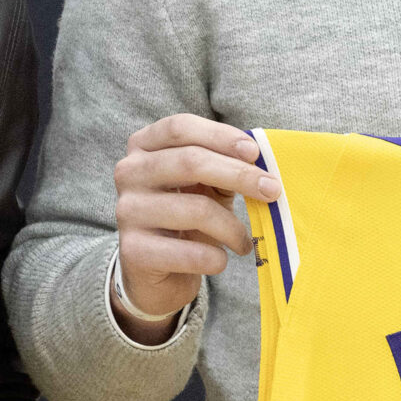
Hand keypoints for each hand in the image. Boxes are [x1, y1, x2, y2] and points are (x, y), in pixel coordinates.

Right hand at [112, 115, 279, 334]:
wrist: (155, 273)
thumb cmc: (187, 219)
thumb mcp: (205, 185)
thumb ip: (226, 167)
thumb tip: (262, 166)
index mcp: (143, 147)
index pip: (180, 127)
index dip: (220, 136)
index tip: (255, 153)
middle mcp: (128, 173)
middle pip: (190, 162)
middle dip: (239, 175)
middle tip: (273, 191)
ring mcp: (127, 211)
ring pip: (196, 209)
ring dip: (233, 228)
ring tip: (244, 242)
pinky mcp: (133, 251)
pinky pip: (191, 252)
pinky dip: (216, 258)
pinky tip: (221, 260)